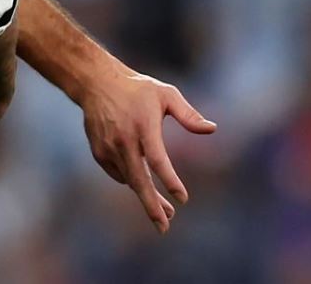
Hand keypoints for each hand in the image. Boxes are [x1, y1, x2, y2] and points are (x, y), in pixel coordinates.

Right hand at [81, 68, 216, 233]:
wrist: (98, 84)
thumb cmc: (138, 90)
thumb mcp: (167, 95)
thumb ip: (189, 115)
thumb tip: (212, 130)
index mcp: (144, 126)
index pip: (158, 159)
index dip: (170, 181)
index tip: (183, 198)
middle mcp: (124, 140)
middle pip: (139, 181)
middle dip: (152, 207)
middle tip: (165, 227)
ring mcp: (109, 148)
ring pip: (130, 181)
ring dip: (146, 198)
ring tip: (163, 211)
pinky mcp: (99, 153)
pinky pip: (119, 174)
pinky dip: (132, 180)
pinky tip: (142, 181)